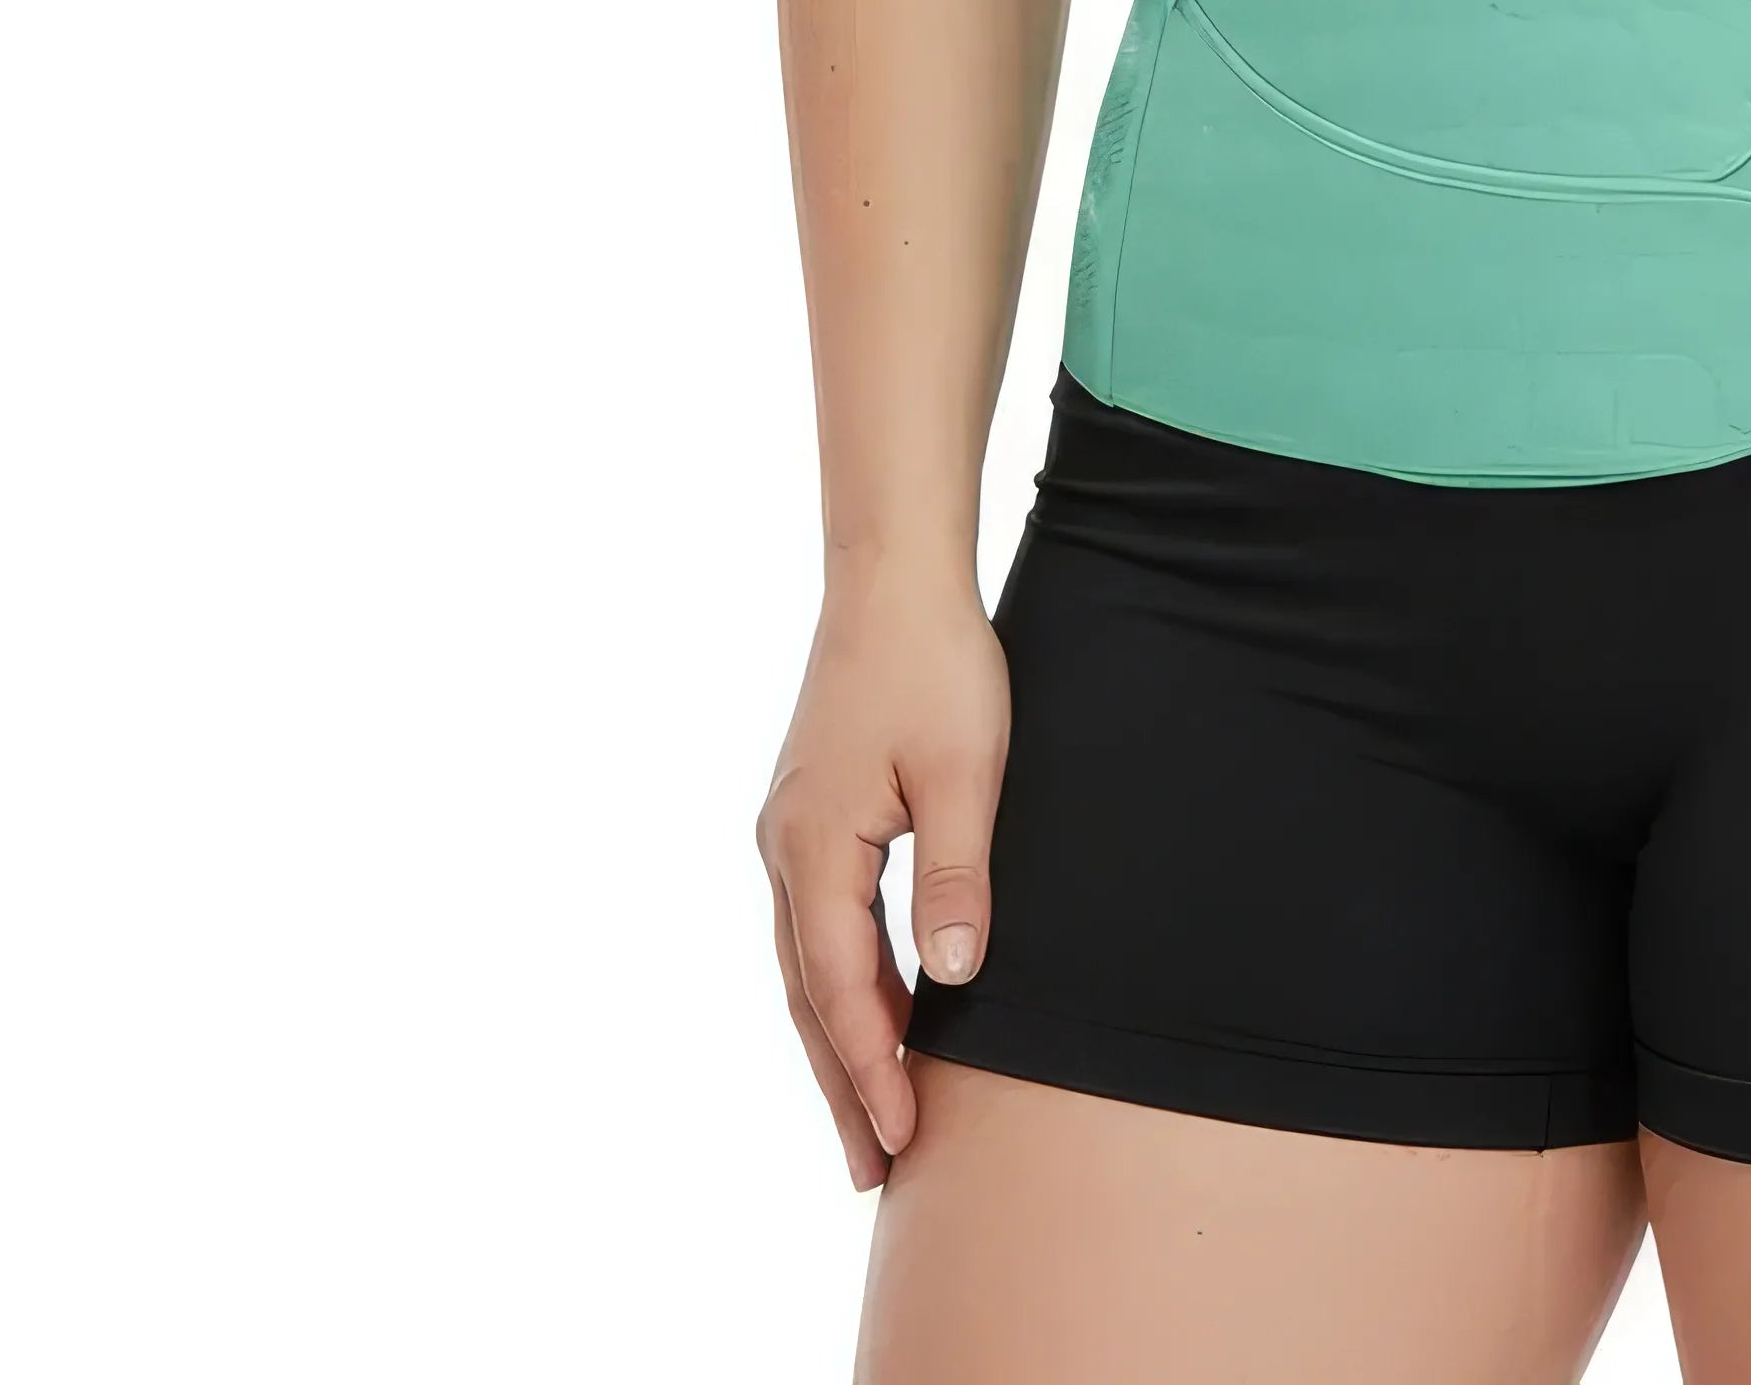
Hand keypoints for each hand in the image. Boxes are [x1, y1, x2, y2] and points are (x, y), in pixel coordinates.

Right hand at [754, 568, 1009, 1188]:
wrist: (893, 578)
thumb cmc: (935, 665)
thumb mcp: (965, 772)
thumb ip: (954, 879)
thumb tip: (953, 981)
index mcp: (815, 849)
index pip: (842, 991)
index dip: (873, 1071)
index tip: (900, 1140)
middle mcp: (785, 851)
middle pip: (810, 995)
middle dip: (842, 1084)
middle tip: (870, 1173)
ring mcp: (789, 833)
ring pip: (807, 964)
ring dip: (838, 1040)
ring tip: (869, 1116)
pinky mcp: (809, 814)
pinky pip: (818, 925)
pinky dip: (840, 982)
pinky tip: (873, 1010)